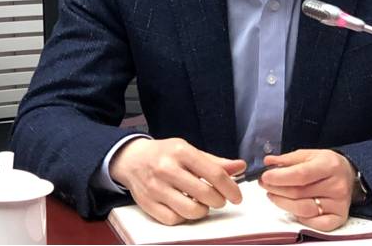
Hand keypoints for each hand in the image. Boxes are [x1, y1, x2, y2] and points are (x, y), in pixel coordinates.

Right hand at [109, 137, 245, 225]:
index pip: (214, 173)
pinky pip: (174, 220)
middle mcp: (167, 169)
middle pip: (204, 194)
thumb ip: (214, 161)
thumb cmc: (165, 154)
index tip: (237, 196)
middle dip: (219, 200)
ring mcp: (156, 188)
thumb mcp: (188, 150)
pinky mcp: (147, 204)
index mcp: (181, 151)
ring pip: (191, 210)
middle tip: (219, 199)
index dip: (230, 188)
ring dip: (203, 210)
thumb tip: (240, 167)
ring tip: (202, 203)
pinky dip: (184, 217)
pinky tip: (185, 207)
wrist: (131, 159)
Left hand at [259, 149, 355, 231]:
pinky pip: (315, 224)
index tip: (265, 177)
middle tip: (264, 184)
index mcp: (329, 165)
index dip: (280, 177)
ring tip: (273, 195)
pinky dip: (300, 218)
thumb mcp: (310, 154)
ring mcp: (338, 203)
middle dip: (276, 189)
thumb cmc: (327, 164)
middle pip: (299, 193)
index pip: (301, 174)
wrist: (349, 175)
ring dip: (282, 203)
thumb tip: (268, 162)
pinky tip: (293, 209)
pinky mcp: (339, 217)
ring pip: (303, 209)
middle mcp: (336, 185)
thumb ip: (288, 159)